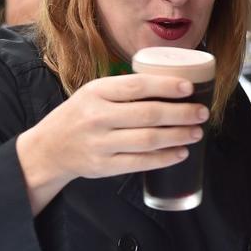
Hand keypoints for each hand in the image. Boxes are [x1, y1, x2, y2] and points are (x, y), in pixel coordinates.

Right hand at [17, 74, 208, 207]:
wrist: (48, 149)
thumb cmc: (81, 115)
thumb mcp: (94, 93)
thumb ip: (124, 89)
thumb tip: (172, 83)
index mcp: (96, 92)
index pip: (136, 86)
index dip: (165, 86)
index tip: (189, 87)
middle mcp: (97, 117)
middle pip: (147, 114)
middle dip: (181, 113)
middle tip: (202, 112)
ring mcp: (99, 144)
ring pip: (147, 140)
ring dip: (177, 136)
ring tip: (196, 132)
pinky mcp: (103, 166)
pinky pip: (140, 162)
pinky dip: (164, 158)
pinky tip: (181, 153)